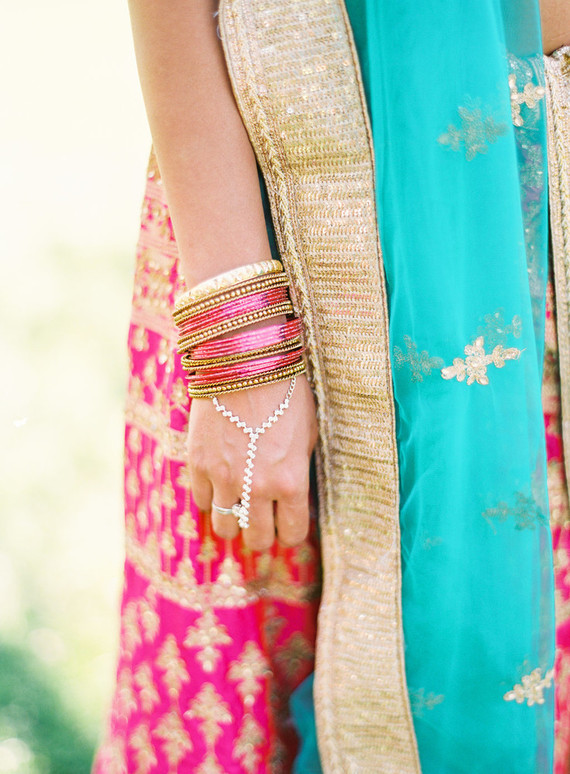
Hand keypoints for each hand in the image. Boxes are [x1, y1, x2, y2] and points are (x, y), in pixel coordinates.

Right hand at [187, 374, 318, 550]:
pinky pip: (202, 500)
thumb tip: (291, 495)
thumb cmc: (285, 393)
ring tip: (237, 506)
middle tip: (260, 522)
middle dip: (260, 534)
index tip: (286, 525)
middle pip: (255, 538)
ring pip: (224, 527)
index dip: (289, 533)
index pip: (292, 533)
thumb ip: (298, 470)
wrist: (245, 363)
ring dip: (232, 521)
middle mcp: (258, 488)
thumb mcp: (307, 434)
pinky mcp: (199, 464)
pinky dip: (211, 496)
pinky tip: (219, 482)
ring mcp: (225, 478)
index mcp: (292, 481)